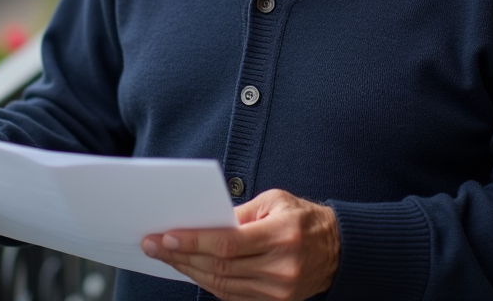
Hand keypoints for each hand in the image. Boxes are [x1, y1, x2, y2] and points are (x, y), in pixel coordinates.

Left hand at [141, 189, 338, 300]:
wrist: (339, 250)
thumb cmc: (304, 219)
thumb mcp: (276, 201)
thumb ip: (240, 212)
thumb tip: (203, 221)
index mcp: (281, 236)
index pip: (228, 244)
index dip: (193, 242)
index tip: (166, 236)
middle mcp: (281, 267)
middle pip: (220, 267)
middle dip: (181, 256)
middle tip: (153, 245)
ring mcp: (278, 290)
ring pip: (222, 285)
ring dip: (189, 271)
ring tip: (166, 256)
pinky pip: (233, 295)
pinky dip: (208, 282)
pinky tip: (191, 269)